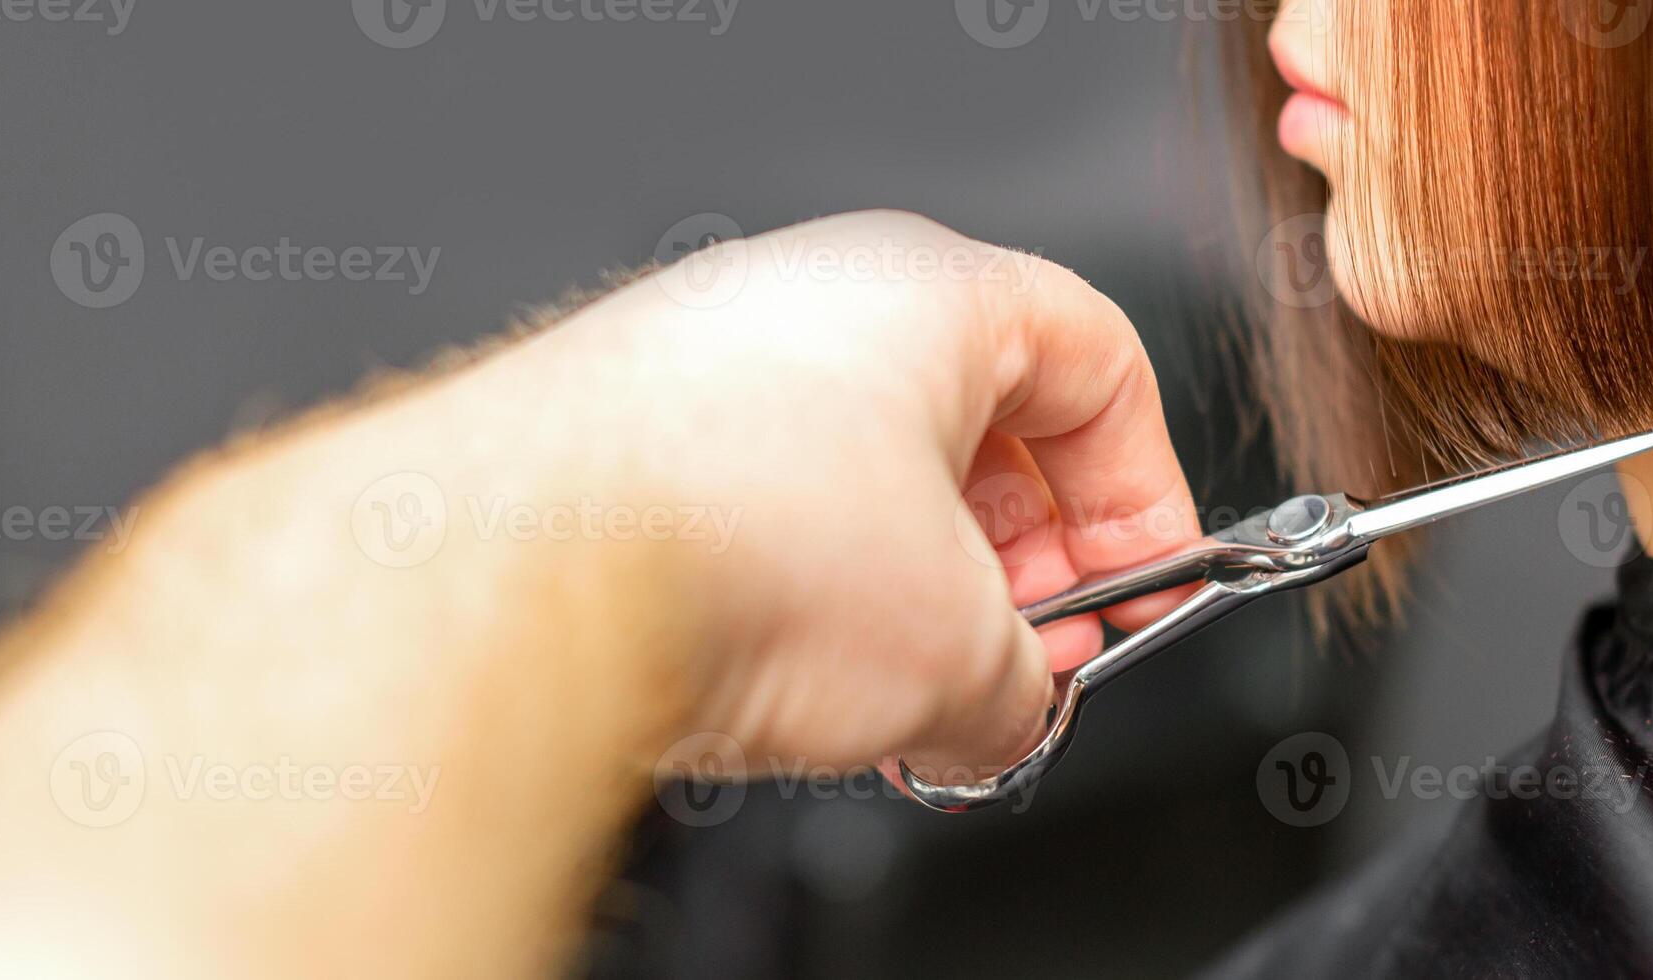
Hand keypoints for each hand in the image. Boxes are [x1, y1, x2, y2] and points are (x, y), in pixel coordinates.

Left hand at [0, 210, 1202, 976]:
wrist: (508, 577)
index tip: (1141, 589)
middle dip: (1015, 570)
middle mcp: (804, 297)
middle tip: (1024, 666)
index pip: (1098, 366)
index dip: (1144, 495)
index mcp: (930, 289)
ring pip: (852, 482)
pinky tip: (789, 693)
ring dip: (900, 602)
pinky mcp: (602, 439)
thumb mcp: (961, 651)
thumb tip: (1009, 714)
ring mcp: (693, 360)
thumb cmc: (727, 543)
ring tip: (903, 707)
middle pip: (972, 428)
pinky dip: (790, 602)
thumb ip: (1028, 685)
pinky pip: (747, 511)